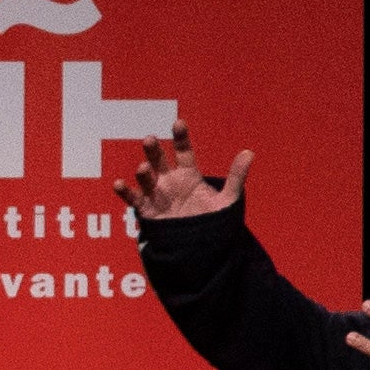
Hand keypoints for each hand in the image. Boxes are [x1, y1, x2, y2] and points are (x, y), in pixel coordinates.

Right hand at [118, 127, 247, 222]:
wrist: (202, 247)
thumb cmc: (212, 220)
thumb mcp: (227, 199)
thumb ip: (236, 176)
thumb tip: (249, 153)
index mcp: (189, 174)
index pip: (183, 151)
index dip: (181, 138)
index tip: (178, 123)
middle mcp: (170, 181)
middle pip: (159, 160)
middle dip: (154, 150)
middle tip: (150, 139)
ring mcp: (157, 194)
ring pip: (146, 178)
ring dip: (144, 172)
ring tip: (144, 167)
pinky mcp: (147, 210)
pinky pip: (133, 199)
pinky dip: (125, 192)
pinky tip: (119, 184)